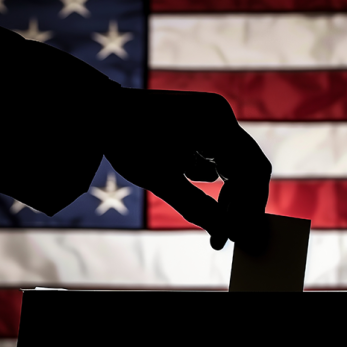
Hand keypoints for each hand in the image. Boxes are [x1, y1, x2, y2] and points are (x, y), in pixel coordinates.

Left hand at [103, 89, 271, 250]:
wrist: (94, 110)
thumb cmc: (125, 140)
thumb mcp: (160, 180)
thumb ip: (197, 209)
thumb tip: (227, 236)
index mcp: (216, 123)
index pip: (253, 171)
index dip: (248, 206)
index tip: (236, 235)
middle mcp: (221, 116)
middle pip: (250, 167)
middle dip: (240, 201)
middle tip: (227, 232)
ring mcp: (213, 118)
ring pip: (235, 163)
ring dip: (226, 191)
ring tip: (206, 211)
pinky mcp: (203, 123)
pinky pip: (219, 155)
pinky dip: (209, 174)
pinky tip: (181, 176)